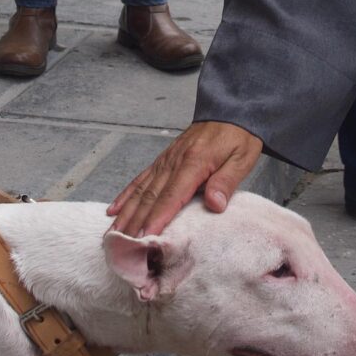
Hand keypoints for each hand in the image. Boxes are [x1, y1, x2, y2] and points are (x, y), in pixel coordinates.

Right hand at [107, 121, 263, 237]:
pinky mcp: (162, 161)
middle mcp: (173, 162)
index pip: (171, 196)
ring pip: (140, 190)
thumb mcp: (242, 158)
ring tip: (113, 233)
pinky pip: (140, 179)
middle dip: (135, 223)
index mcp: (193, 163)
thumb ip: (226, 182)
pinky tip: (114, 209)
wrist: (228, 111)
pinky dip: (125, 195)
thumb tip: (214, 205)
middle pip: (149, 197)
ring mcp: (165, 161)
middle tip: (122, 244)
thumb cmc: (238, 137)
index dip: (157, 218)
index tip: (145, 237)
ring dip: (126, 213)